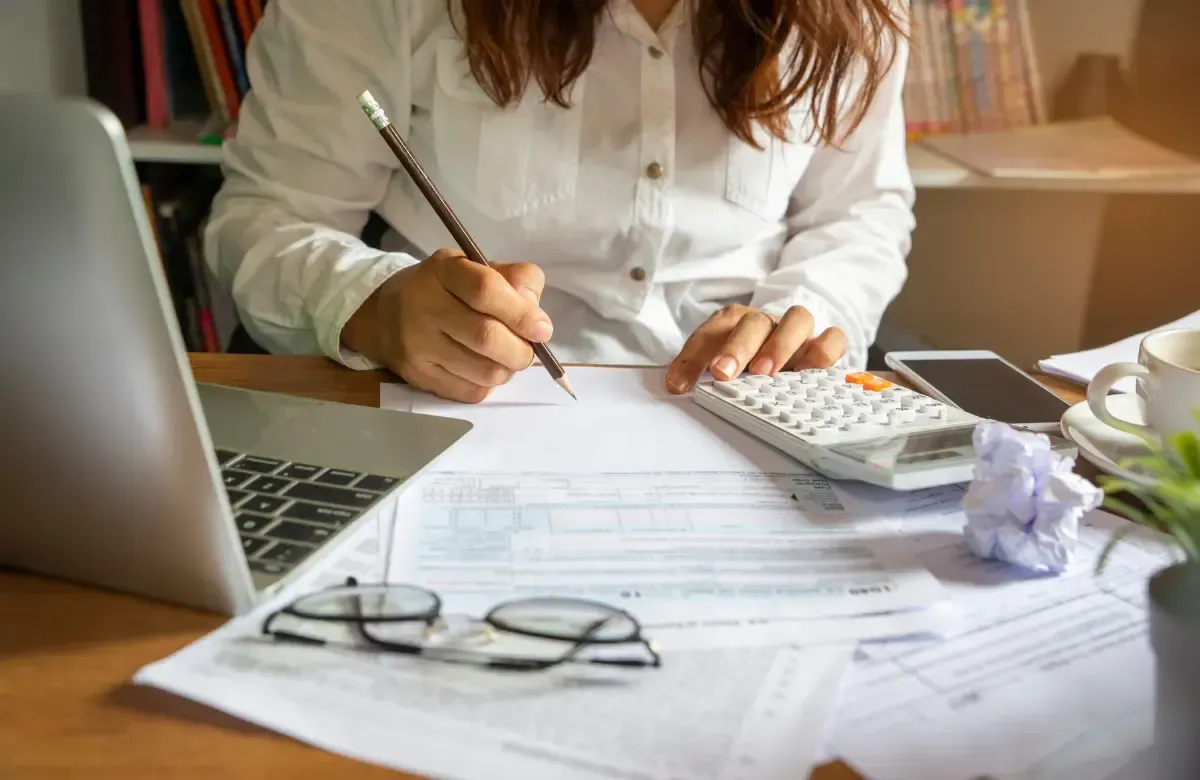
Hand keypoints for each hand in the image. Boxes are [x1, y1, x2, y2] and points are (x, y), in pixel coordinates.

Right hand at [342, 249, 551, 402]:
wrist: (387, 316)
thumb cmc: (447, 290)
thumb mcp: (478, 269)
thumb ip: (516, 281)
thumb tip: (536, 318)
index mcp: (443, 270)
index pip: (485, 290)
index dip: (521, 313)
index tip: (542, 329)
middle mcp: (423, 305)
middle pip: (485, 336)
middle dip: (520, 350)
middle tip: (528, 350)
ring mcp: (417, 344)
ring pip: (483, 371)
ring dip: (507, 369)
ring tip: (506, 358)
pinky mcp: (418, 375)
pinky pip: (470, 391)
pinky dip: (489, 384)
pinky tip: (484, 369)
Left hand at [665, 304, 845, 393]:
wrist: (788, 348)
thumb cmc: (747, 362)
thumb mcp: (721, 367)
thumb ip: (701, 375)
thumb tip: (677, 390)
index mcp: (732, 322)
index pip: (709, 334)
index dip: (691, 358)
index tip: (678, 385)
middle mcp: (765, 322)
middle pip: (752, 322)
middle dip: (736, 347)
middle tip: (722, 373)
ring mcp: (797, 330)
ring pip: (796, 319)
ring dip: (779, 345)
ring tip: (766, 372)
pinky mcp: (824, 342)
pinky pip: (833, 337)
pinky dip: (822, 351)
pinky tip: (808, 373)